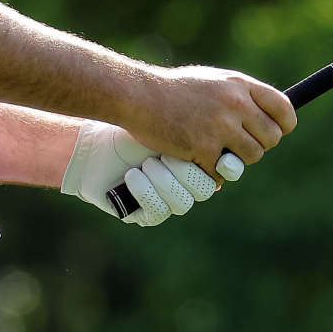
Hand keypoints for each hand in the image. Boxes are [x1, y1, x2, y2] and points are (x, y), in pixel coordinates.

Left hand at [61, 122, 222, 227]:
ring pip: (182, 203)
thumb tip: (236, 116)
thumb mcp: (173, 118)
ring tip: (147, 163)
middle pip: (204, 189)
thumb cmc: (134, 124)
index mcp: (200, 161)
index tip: (215, 154)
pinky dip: (145, 191)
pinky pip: (157, 212)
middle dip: (185, 171)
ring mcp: (169, 202)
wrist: (96, 143)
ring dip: (164, 181)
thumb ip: (204, 121)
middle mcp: (188, 185)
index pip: (224, 171)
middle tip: (166, 154)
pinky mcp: (147, 214)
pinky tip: (133, 176)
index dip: (221, 166)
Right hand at [122, 64, 294, 173]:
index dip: (284, 125)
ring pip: (250, 158)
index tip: (276, 132)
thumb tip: (268, 117)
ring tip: (217, 152)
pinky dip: (210, 172)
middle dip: (257, 145)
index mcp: (240, 85)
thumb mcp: (214, 81)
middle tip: (237, 145)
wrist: (140, 96)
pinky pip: (221, 173)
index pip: (284, 109)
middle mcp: (236, 104)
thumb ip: (240, 96)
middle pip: (271, 138)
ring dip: (235, 161)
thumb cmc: (175, 89)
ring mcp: (220, 127)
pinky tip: (196, 160)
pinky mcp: (203, 149)